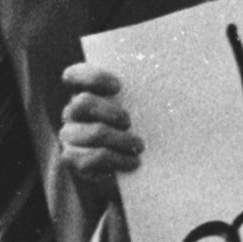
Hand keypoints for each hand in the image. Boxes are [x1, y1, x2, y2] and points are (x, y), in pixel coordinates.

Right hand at [59, 60, 143, 189]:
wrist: (134, 165)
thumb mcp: (140, 105)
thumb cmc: (140, 125)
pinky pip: (90, 160)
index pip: (73, 76)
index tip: (118, 86)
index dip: (91, 77)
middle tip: (129, 121)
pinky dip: (117, 160)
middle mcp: (73, 112)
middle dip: (110, 111)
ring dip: (119, 140)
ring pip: (90, 134)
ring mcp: (70, 137)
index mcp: (85, 91)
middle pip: (82, 104)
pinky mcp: (75, 161)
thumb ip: (142, 92)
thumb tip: (171, 78)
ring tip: (139, 146)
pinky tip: (133, 162)